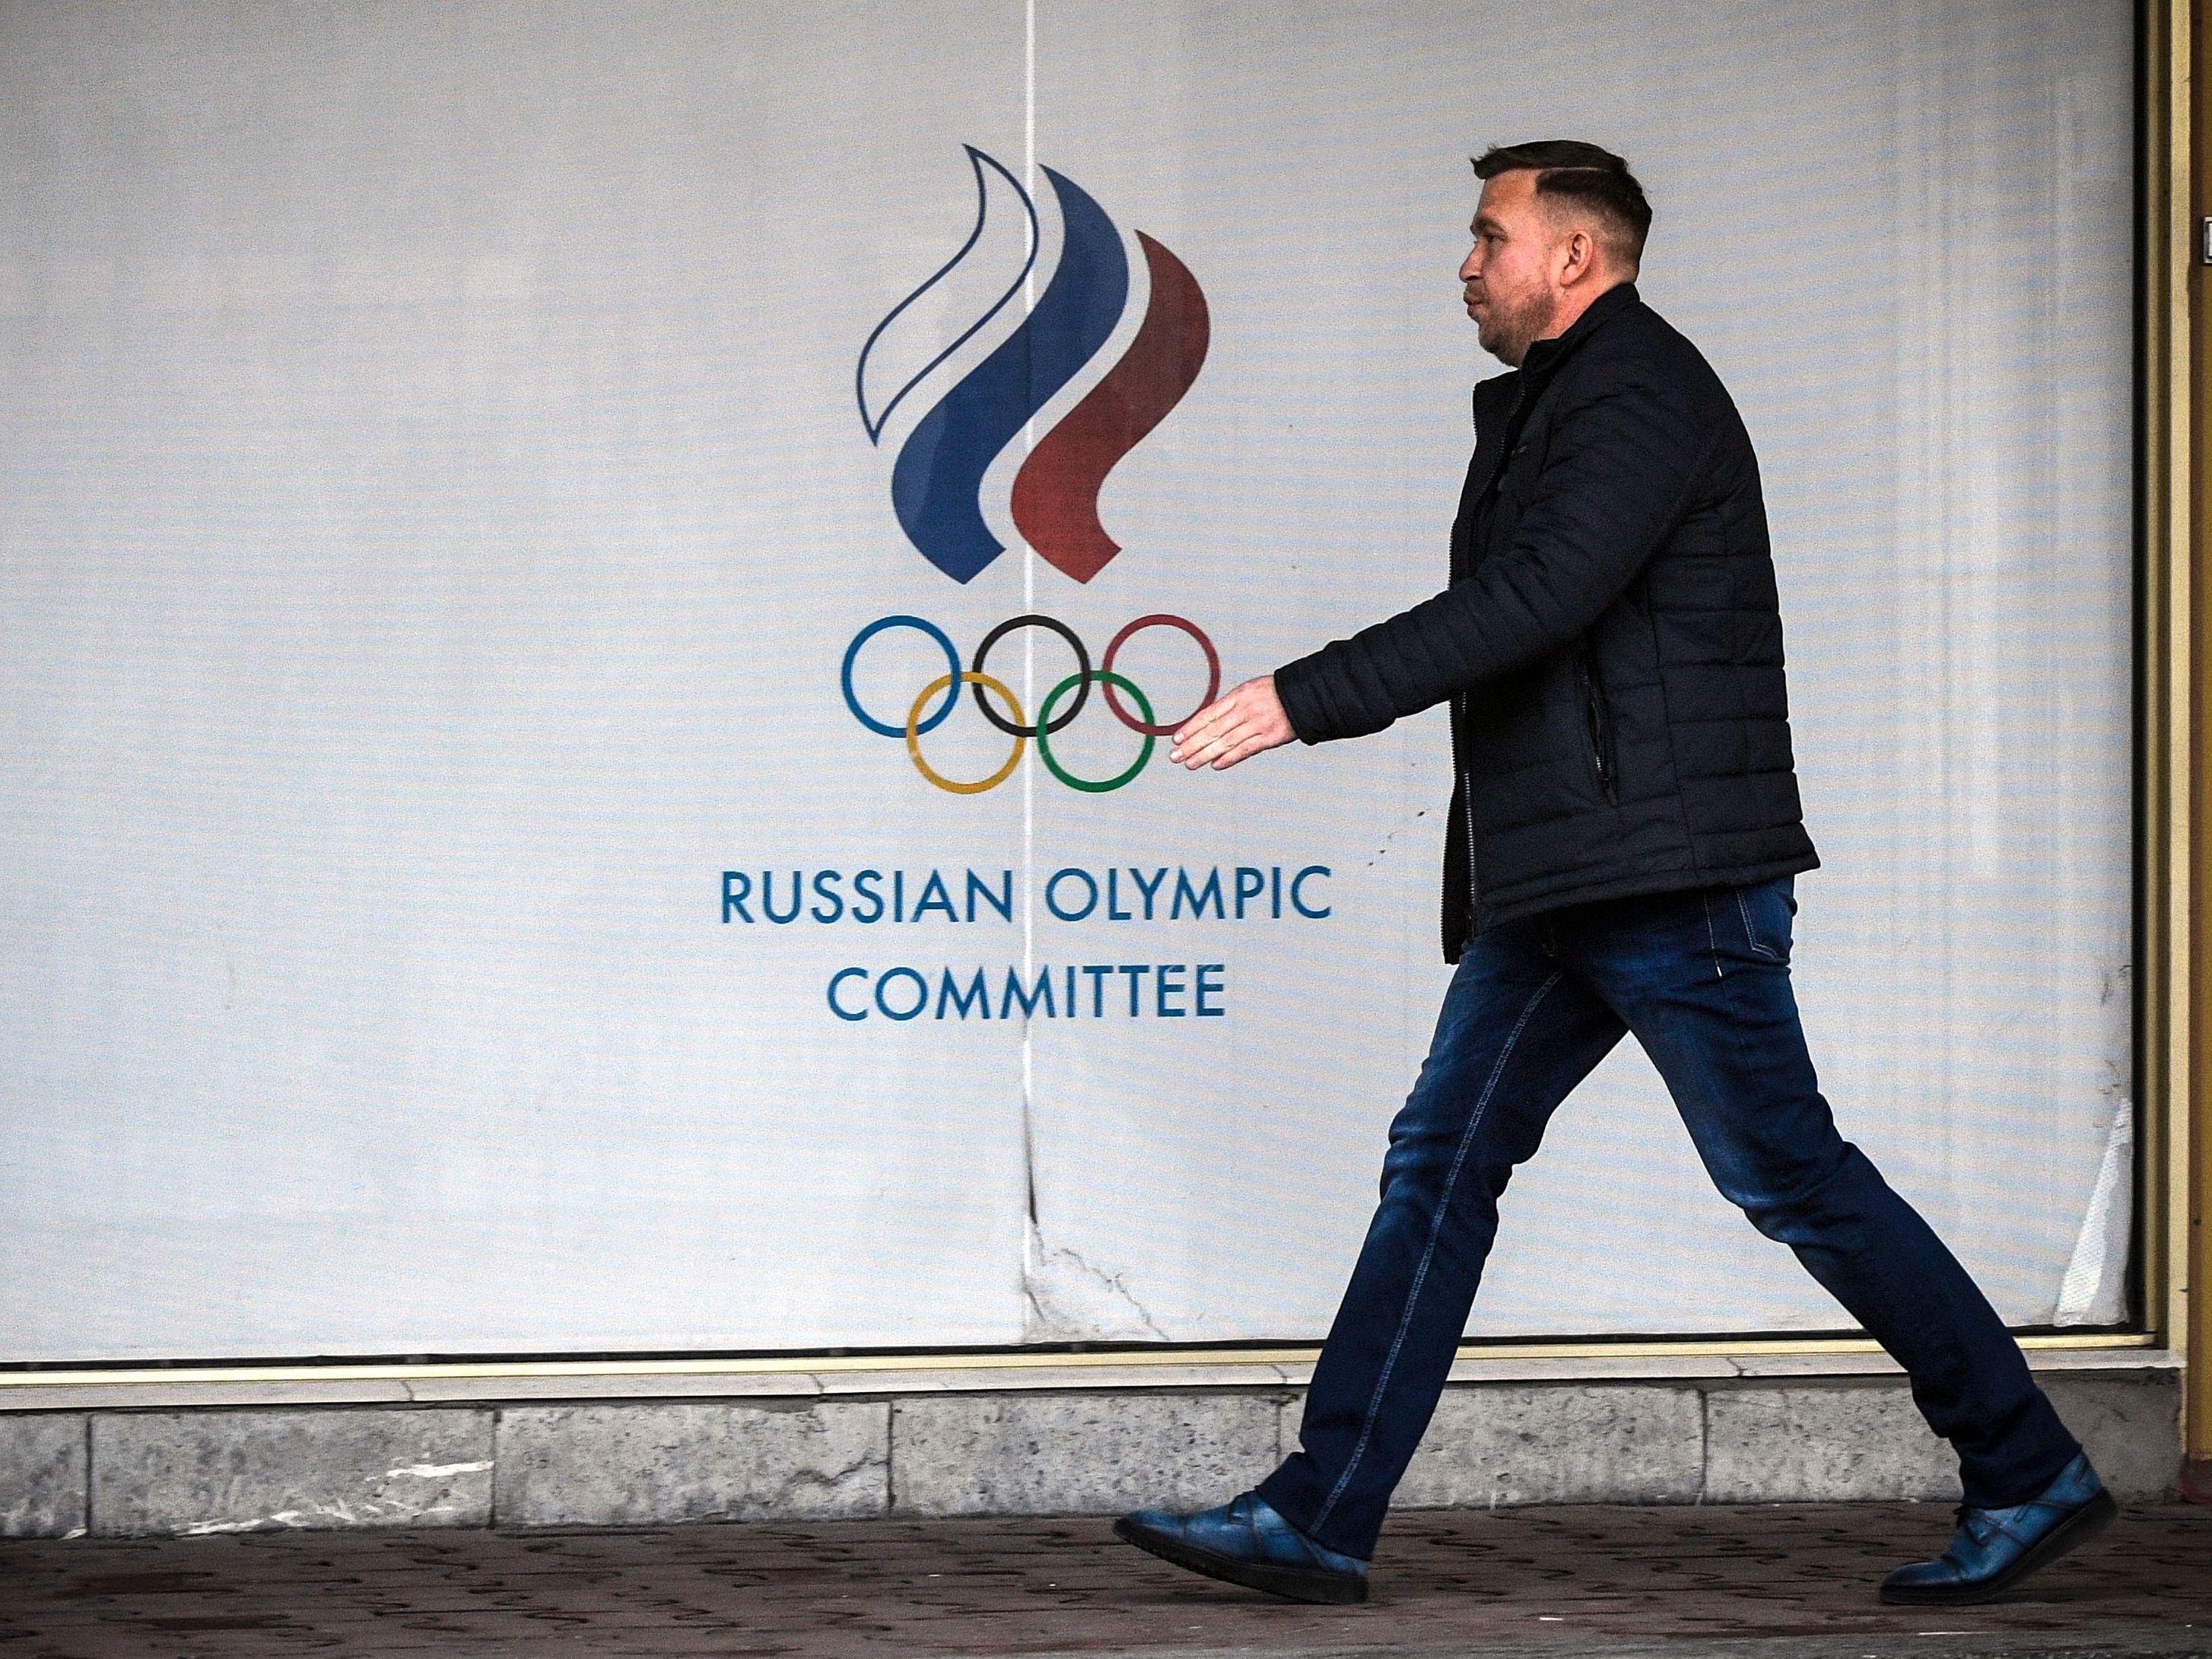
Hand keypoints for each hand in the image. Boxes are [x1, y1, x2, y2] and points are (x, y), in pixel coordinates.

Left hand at [1169, 674, 1295, 770]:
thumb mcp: (1250, 691)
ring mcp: (1257, 724)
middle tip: (1175, 756)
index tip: (1176, 739)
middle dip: (1192, 744)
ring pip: (1226, 742)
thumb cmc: (1275, 694)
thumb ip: (1230, 706)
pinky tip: (1216, 764)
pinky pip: (1246, 750)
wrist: (1305, 696)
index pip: (1209, 714)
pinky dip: (1230, 758)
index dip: (1191, 727)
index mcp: (1238, 695)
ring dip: (1205, 754)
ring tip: (1190, 764)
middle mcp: (1245, 710)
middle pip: (1213, 730)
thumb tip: (1207, 722)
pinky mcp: (1270, 738)